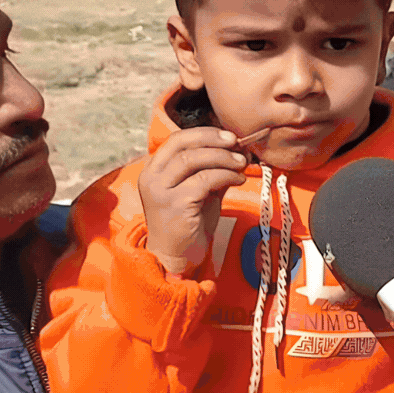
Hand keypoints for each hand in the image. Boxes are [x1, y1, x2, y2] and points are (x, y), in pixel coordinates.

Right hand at [139, 127, 248, 276]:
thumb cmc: (188, 224)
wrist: (176, 259)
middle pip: (183, 144)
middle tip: (237, 143)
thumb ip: (210, 169)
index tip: (228, 136)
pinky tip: (238, 180)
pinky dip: (226, 175)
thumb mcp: (199, 191)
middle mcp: (152, 177)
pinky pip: (205, 180)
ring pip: (193, 159)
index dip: (204, 133)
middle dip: (213, 139)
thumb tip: (237, 150)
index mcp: (153, 170)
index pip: (176, 139)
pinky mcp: (176, 204)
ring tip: (241, 163)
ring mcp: (161, 191)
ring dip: (223, 157)